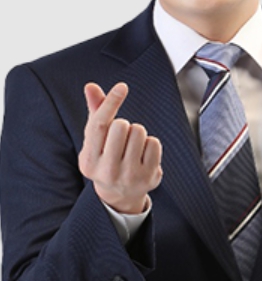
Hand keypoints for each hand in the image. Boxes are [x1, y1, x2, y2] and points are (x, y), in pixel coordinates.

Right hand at [78, 82, 162, 213]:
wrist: (120, 194)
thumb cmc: (106, 157)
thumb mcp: (95, 140)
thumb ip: (95, 111)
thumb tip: (90, 86)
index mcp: (89, 161)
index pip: (99, 125)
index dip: (111, 102)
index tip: (122, 87)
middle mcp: (107, 171)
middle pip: (121, 125)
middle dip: (123, 125)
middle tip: (121, 138)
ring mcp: (129, 176)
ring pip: (139, 131)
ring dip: (137, 133)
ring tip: (131, 147)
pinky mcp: (149, 177)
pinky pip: (154, 142)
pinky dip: (150, 143)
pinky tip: (143, 155)